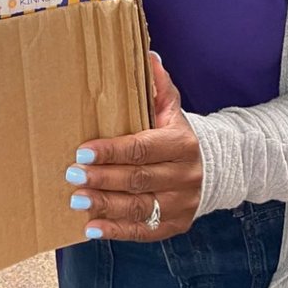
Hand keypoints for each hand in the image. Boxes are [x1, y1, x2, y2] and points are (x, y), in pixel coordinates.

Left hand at [65, 53, 202, 241]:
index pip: (142, 148)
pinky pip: (144, 232)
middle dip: (102, 178)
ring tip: (77, 199)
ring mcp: (181, 204)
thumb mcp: (172, 108)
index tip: (83, 150)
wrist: (215, 168)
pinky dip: (116, 231)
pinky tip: (92, 227)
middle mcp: (185, 176)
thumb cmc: (178, 134)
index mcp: (182, 144)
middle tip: (73, 174)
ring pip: (139, 208)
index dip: (112, 151)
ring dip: (105, 205)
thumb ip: (158, 85)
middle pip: (138, 179)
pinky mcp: (176, 226)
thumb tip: (148, 55)